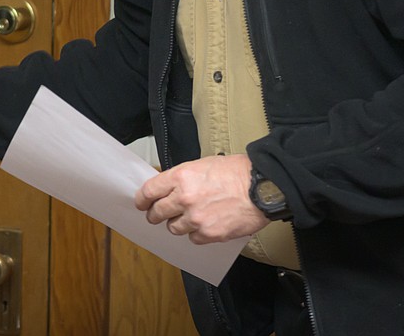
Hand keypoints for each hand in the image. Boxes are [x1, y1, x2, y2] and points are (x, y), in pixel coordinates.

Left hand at [134, 154, 268, 243]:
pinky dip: (197, 234)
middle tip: (156, 215)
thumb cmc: (237, 172)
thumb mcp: (203, 165)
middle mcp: (184, 198)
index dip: (141, 199)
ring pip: (174, 228)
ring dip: (178, 224)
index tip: (141, 203)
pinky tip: (205, 225)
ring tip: (189, 218)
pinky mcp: (209, 234)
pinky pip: (193, 238)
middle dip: (154, 215)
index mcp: (181, 177)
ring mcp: (196, 218)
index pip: (149, 191)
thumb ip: (183, 178)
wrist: (262, 188)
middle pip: (157, 213)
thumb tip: (168, 188)